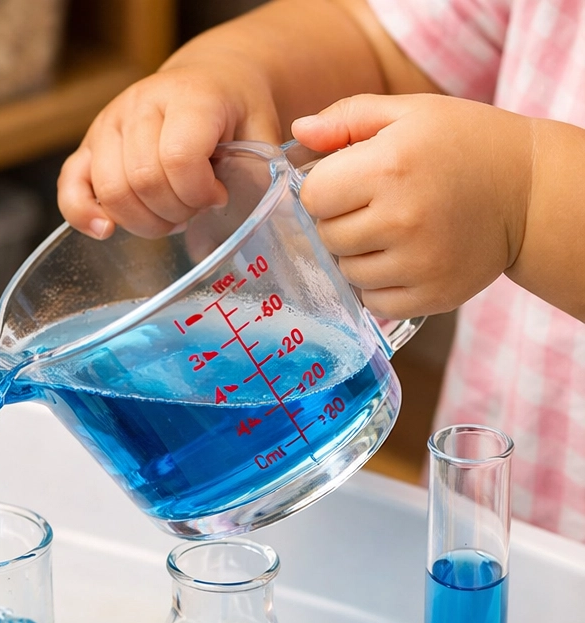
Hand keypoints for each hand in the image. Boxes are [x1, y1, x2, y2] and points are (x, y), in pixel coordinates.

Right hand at [57, 59, 280, 239]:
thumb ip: (256, 173)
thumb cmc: (236, 113)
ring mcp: (109, 123)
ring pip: (111, 192)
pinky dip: (83, 214)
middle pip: (142, 181)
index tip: (218, 196)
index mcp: (188, 96)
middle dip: (173, 212)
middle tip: (195, 209)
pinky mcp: (88, 145)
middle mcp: (141, 103)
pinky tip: (106, 230)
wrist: (212, 79)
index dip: (199, 193)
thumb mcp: (261, 132)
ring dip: (144, 221)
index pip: (178, 158)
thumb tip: (235, 222)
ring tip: (169, 214)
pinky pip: (71, 186)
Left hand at [292, 93, 533, 317]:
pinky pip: (372, 301)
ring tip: (392, 231)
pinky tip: (402, 259)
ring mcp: (418, 263)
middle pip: (327, 236)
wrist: (530, 192)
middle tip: (375, 206)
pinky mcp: (430, 296)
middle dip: (341, 221)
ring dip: (358, 255)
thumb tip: (299, 130)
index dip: (325, 189)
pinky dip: (378, 285)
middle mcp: (402, 219)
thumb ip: (348, 119)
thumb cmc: (464, 145)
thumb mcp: (410, 113)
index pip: (313, 196)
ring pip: (346, 272)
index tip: (349, 183)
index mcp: (391, 166)